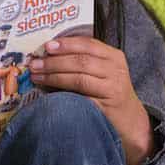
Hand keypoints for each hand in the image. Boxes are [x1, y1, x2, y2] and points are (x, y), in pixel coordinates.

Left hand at [28, 36, 153, 164]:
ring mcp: (113, 88)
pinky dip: (63, 94)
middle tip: (34, 64)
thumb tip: (47, 55)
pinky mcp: (106, 106)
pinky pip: (81, 98)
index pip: (88, 44)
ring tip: (36, 76)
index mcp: (113, 56)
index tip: (47, 46)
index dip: (66, 44)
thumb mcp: (102, 72)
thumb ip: (82, 61)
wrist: (129, 120)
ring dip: (54, 76)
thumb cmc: (109, 93)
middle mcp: (116, 70)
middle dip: (54, 62)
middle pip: (81, 61)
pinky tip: (49, 93)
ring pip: (79, 78)